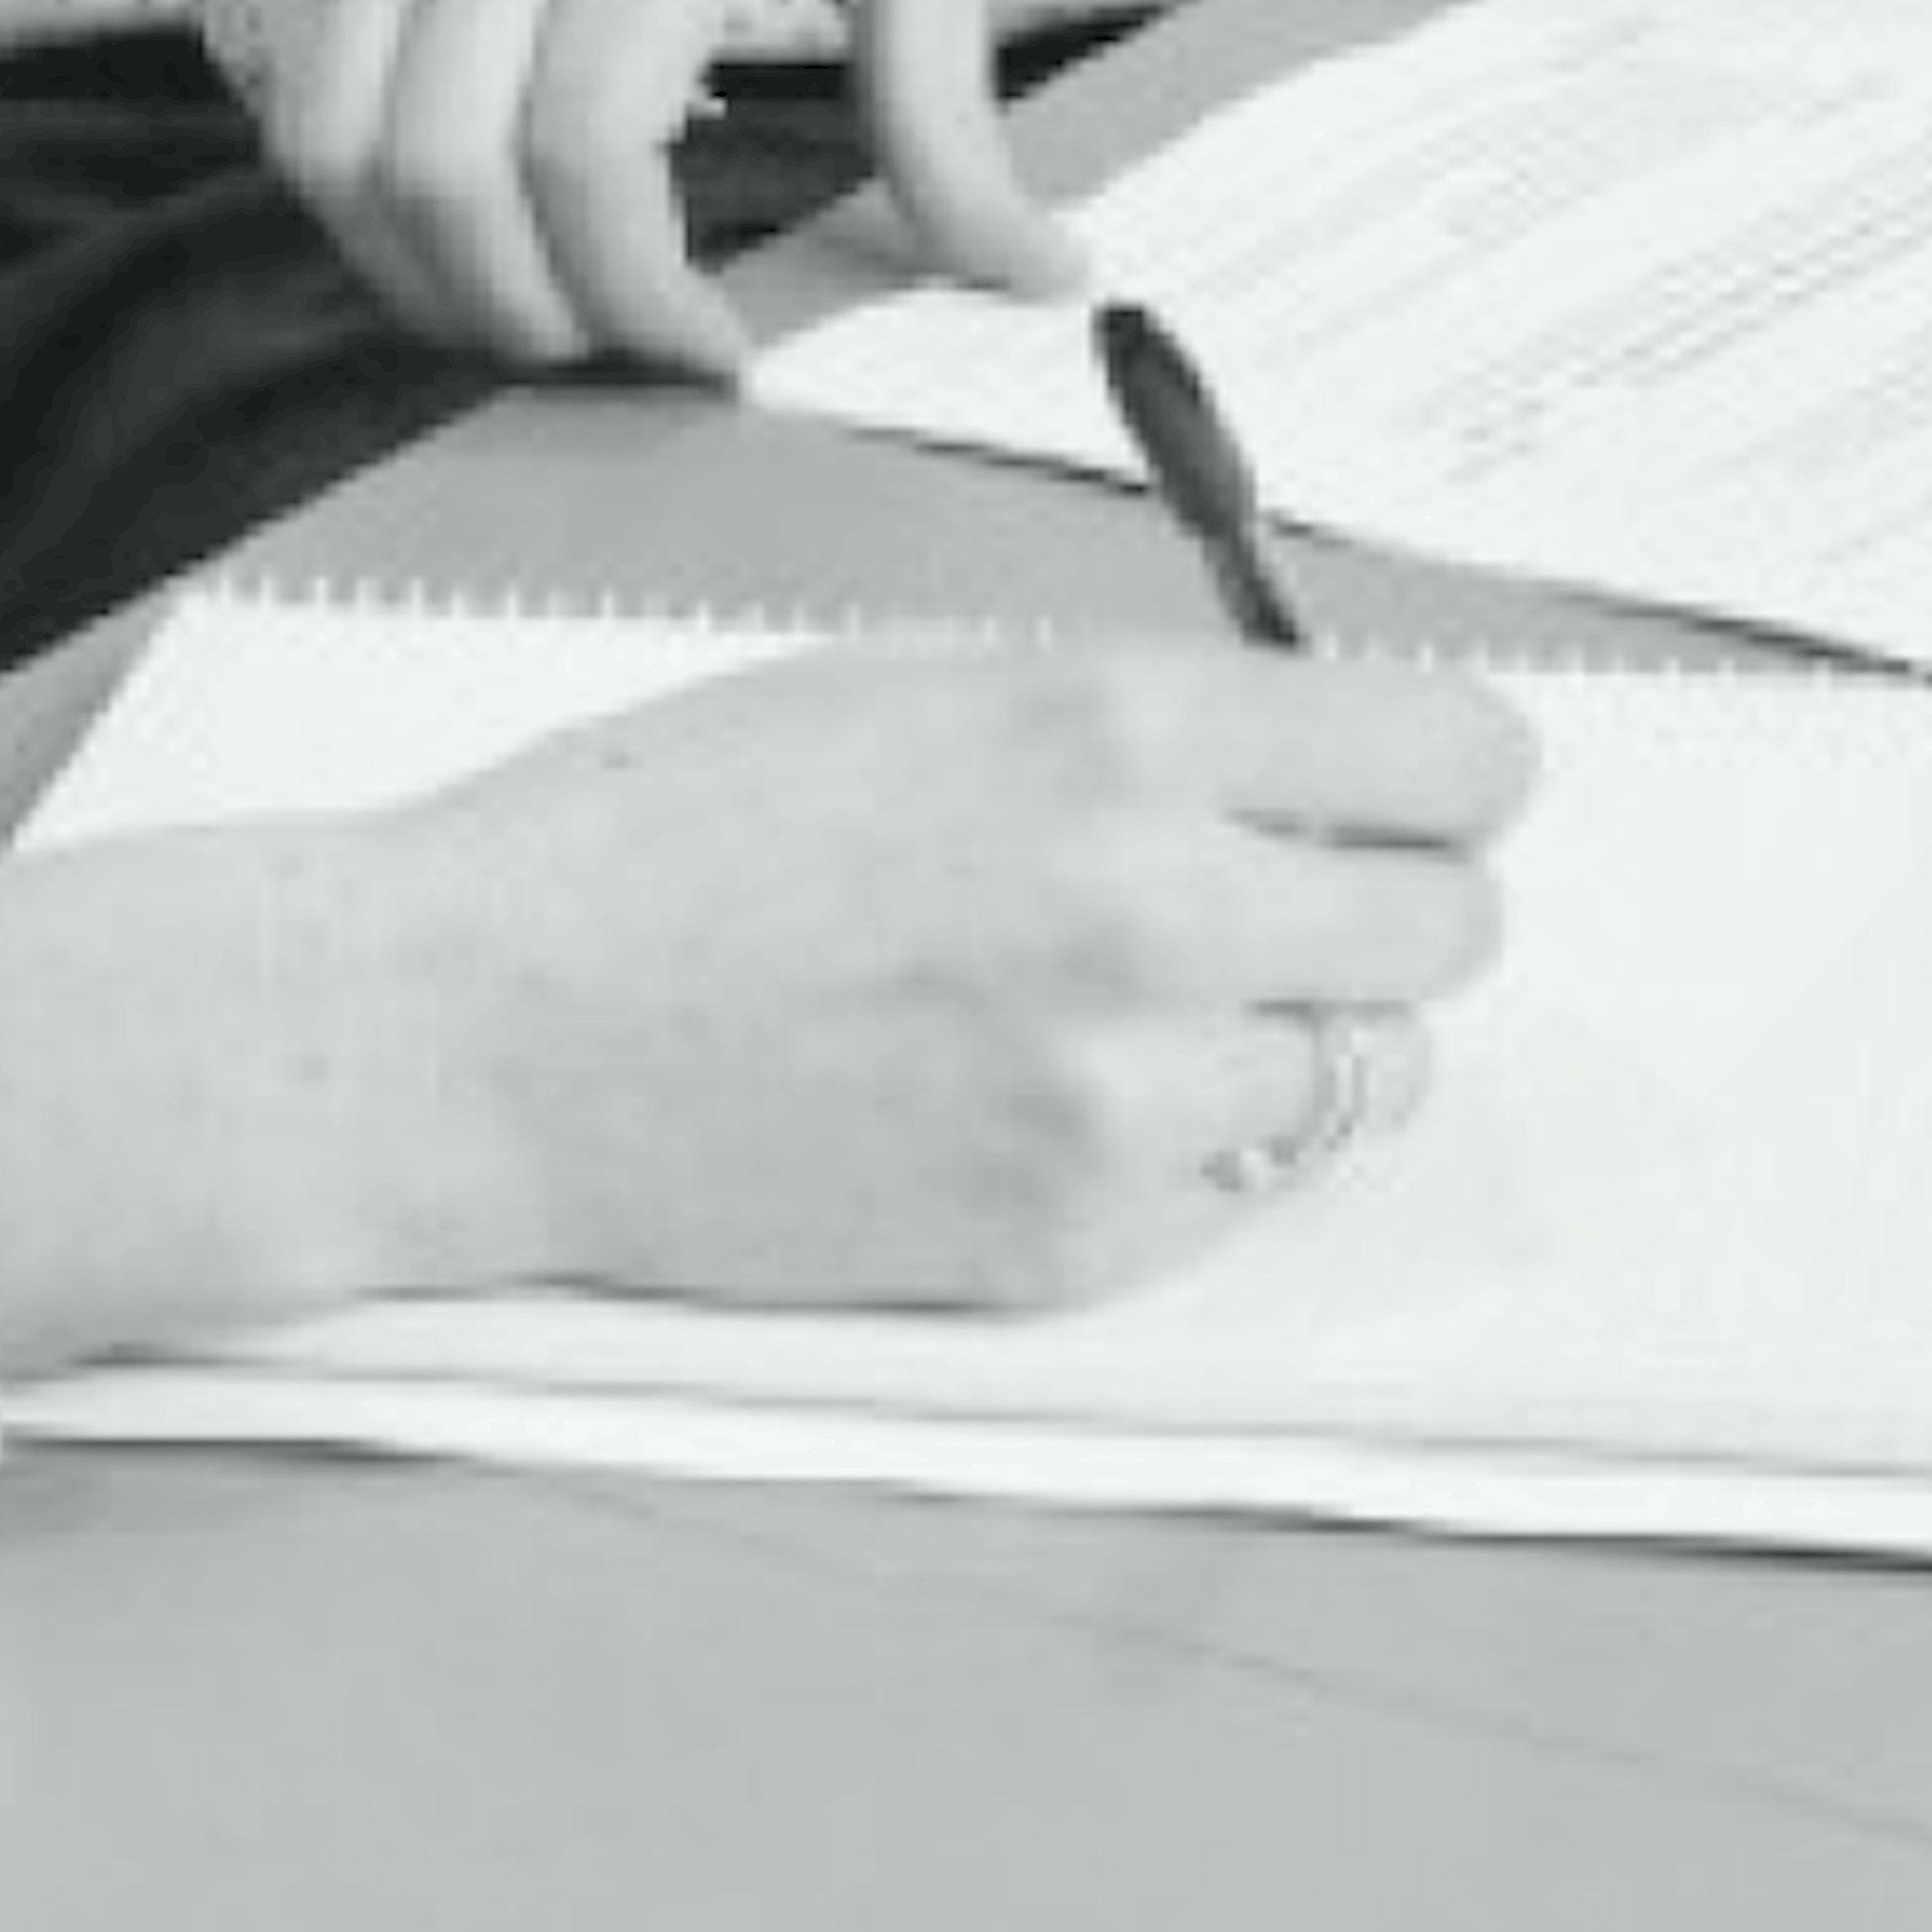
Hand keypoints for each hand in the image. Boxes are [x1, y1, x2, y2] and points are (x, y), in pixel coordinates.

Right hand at [0, 645, 1534, 1368]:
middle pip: (1450, 925)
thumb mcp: (912, 687)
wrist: (475, 1032)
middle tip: (1272, 904)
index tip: (1404, 790)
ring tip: (1135, 1011)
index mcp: (1114, 731)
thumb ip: (1132, 725)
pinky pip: (1242, 1193)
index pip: (1457, 757)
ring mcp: (1118, 1100)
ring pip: (1367, 1075)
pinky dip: (1188, 1153)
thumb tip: (1311, 760)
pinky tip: (1041, 1101)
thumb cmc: (658, 837)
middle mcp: (1151, 911)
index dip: (1442, 773)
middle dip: (1381, 905)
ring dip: (1293, 1039)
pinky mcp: (1069, 1245)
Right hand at [262, 0, 1088, 375]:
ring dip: (426, 281)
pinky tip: (462, 226)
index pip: (589, 137)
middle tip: (617, 348)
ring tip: (532, 311)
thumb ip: (948, 100)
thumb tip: (1036, 272)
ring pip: (342, 151)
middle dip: (529, 317)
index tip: (712, 349)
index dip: (634, 290)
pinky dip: (366, 206)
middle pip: (448, 170)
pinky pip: (303, 99)